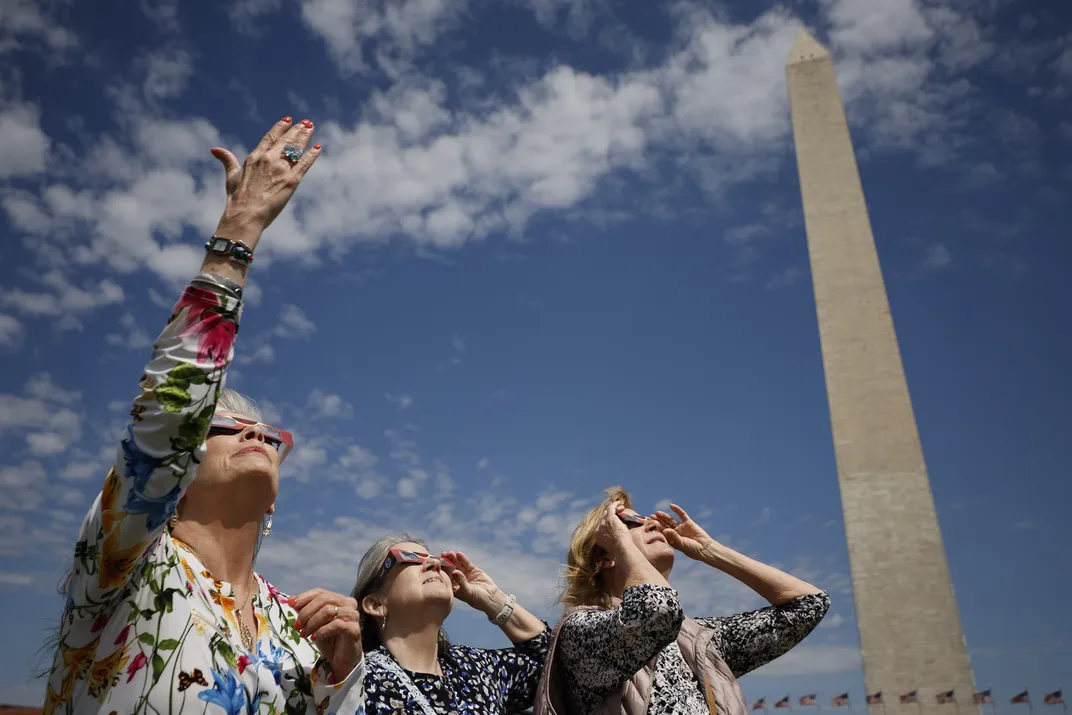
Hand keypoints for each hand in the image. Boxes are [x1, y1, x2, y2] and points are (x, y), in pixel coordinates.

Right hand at [211, 117, 321, 246]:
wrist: (246, 214)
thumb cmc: (237, 198)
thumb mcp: (231, 176)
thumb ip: (227, 160)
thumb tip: (215, 149)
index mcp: (255, 156)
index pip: (270, 137)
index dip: (280, 128)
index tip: (288, 120)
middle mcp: (269, 159)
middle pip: (286, 141)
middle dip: (297, 131)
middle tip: (307, 123)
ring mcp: (281, 169)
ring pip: (296, 149)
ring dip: (305, 138)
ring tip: (311, 128)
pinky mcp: (292, 180)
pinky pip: (304, 164)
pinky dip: (311, 155)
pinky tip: (317, 148)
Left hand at [289, 588, 361, 682]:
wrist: (341, 660)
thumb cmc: (329, 640)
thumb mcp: (314, 624)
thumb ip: (306, 612)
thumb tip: (292, 601)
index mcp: (339, 599)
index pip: (320, 592)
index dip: (304, 597)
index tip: (290, 604)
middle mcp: (348, 603)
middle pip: (324, 599)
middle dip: (306, 612)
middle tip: (296, 625)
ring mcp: (353, 615)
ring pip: (329, 610)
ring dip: (312, 622)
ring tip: (304, 634)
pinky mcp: (354, 629)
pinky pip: (335, 624)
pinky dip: (321, 631)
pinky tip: (314, 638)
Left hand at [440, 550, 502, 614]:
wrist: (490, 597)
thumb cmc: (477, 599)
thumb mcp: (467, 591)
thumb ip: (461, 581)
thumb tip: (454, 572)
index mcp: (454, 588)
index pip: (446, 577)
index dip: (442, 569)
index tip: (438, 562)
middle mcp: (458, 580)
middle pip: (451, 569)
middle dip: (447, 562)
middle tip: (443, 554)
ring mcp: (465, 575)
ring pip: (458, 565)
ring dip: (454, 559)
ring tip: (450, 553)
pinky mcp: (473, 571)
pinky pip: (466, 564)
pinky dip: (463, 559)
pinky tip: (459, 554)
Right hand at [594, 500, 631, 554]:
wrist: (620, 547)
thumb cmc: (620, 549)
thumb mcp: (613, 545)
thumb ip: (612, 540)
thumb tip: (616, 537)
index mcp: (598, 536)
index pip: (601, 526)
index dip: (607, 523)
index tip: (613, 522)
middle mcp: (598, 528)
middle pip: (602, 518)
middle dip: (609, 515)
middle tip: (617, 514)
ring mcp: (603, 522)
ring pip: (607, 512)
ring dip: (613, 510)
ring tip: (620, 508)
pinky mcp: (609, 517)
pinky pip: (611, 507)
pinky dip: (615, 504)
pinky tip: (619, 503)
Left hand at [652, 503, 715, 560]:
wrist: (705, 548)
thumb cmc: (692, 549)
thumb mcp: (681, 544)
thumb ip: (673, 537)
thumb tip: (664, 530)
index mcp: (672, 539)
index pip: (662, 532)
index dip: (656, 528)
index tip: (649, 525)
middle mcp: (675, 532)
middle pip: (665, 525)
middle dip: (658, 521)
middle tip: (651, 517)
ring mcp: (681, 527)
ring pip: (671, 520)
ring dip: (664, 516)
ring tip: (657, 513)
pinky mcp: (688, 522)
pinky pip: (682, 514)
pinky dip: (677, 510)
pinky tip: (671, 506)